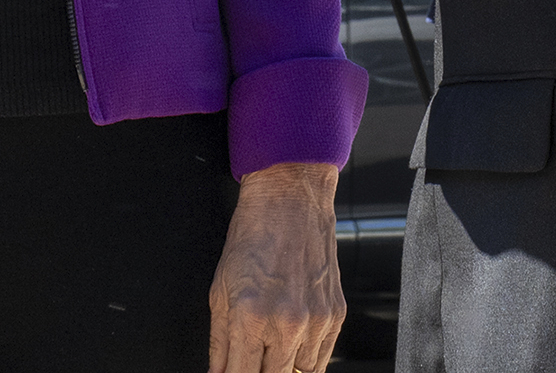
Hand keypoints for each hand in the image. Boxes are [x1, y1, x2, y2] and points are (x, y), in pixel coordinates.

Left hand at [208, 160, 345, 372]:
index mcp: (251, 316)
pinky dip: (305, 359)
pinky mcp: (336, 315)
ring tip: (270, 352)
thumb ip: (220, 343)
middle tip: (252, 361)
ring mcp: (316, 320)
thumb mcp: (220, 290)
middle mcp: (287, 322)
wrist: (291, 199)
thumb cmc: (254, 235)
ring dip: (284, 370)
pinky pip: (322, 358)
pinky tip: (291, 344)